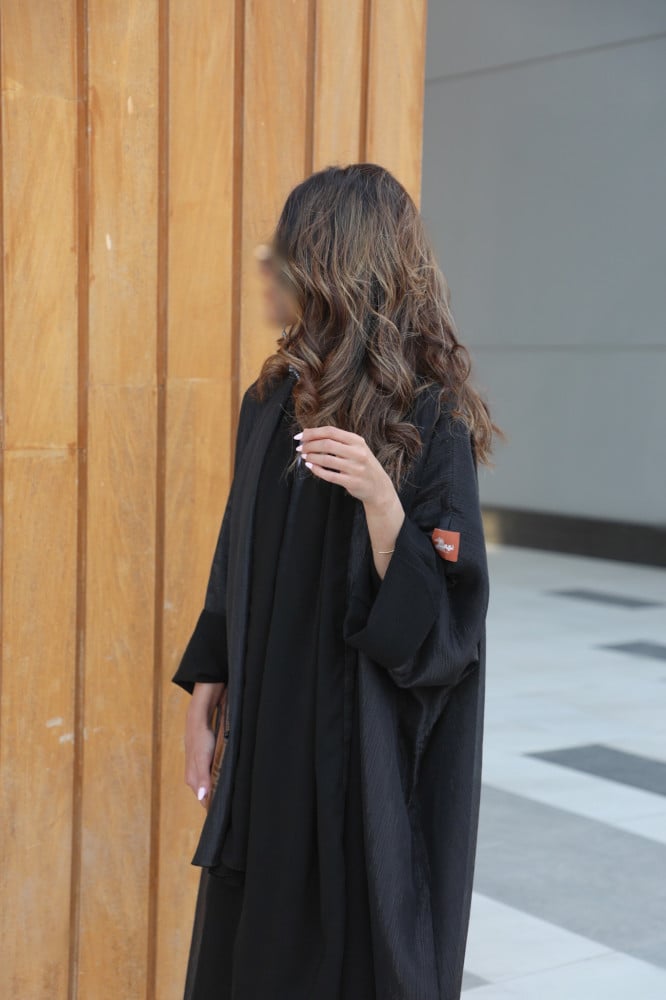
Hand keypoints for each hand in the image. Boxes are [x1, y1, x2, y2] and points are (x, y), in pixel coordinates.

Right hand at [184, 683, 224, 806]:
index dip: (214, 805)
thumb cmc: (201, 739)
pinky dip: (218, 779)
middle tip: (234, 803)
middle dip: (218, 798)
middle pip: (206, 794)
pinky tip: (226, 779)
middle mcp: (193, 777)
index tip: (228, 811)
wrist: (198, 719)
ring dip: (219, 788)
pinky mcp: (203, 762)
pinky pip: (211, 775)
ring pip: (209, 784)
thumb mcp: (203, 759)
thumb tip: (201, 797)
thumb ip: (202, 778)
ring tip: (233, 793)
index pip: (203, 800)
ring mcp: (198, 769)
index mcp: (192, 779)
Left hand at [296, 426, 393, 506]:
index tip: (300, 436)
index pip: (331, 431)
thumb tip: (310, 433)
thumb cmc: (362, 464)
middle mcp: (358, 453)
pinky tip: (311, 466)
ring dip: (311, 457)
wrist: (378, 487)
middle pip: (327, 444)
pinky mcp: (352, 482)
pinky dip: (317, 470)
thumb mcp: (356, 448)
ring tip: (305, 456)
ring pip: (326, 460)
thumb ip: (338, 440)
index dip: (312, 432)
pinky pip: (329, 475)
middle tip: (300, 448)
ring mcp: (355, 468)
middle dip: (309, 445)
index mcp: (357, 441)